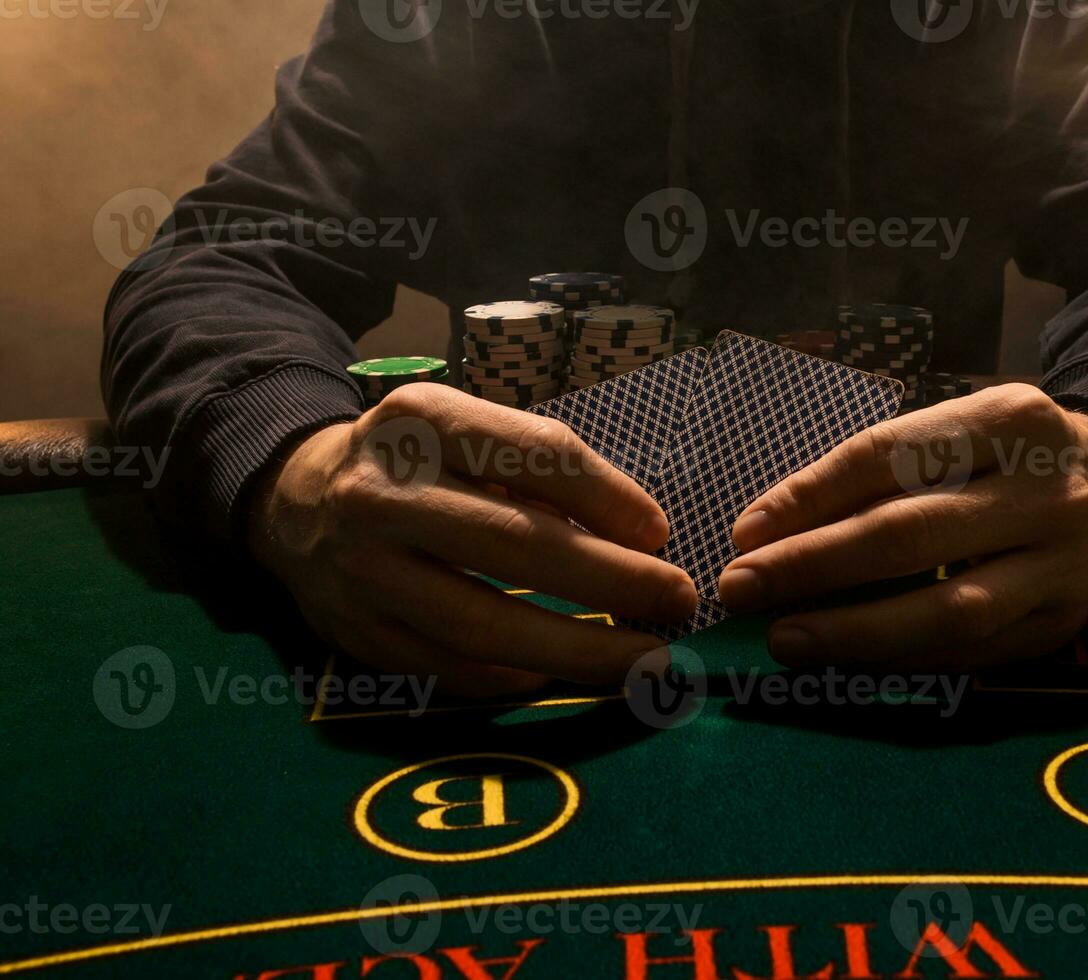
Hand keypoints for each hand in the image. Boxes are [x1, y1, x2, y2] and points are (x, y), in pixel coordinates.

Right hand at [247, 384, 696, 695]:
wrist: (294, 500)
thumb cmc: (415, 464)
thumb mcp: (464, 432)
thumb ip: (539, 471)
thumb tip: (639, 535)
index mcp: (422, 419)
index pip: (535, 454)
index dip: (608, 497)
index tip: (660, 533)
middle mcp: (382, 491)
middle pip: (515, 544)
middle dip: (612, 580)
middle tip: (678, 601)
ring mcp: (361, 569)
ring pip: (482, 622)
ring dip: (577, 648)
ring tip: (644, 660)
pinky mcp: (354, 634)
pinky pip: (449, 668)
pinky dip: (514, 676)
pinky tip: (561, 673)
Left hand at [716, 384, 1087, 668]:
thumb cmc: (1011, 455)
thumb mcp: (961, 428)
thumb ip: (883, 469)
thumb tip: (770, 531)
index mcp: (1007, 418)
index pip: (888, 456)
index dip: (808, 496)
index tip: (744, 531)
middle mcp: (1043, 489)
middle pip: (909, 535)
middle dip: (811, 566)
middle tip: (739, 587)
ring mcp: (1062, 563)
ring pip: (946, 610)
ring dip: (852, 631)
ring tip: (783, 638)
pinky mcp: (1064, 623)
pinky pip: (971, 654)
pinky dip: (900, 659)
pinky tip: (845, 660)